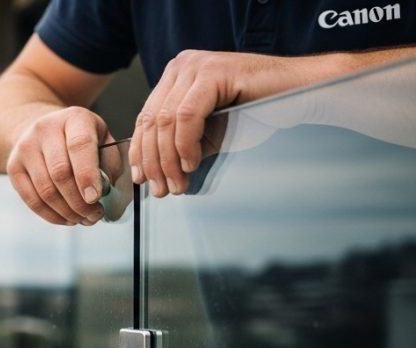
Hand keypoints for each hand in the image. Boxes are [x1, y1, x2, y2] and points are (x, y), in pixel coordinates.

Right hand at [6, 106, 115, 224]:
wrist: (43, 130)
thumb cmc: (80, 139)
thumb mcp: (102, 139)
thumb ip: (109, 163)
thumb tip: (105, 193)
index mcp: (74, 118)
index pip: (79, 146)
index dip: (87, 175)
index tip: (95, 199)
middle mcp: (45, 129)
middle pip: (60, 173)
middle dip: (79, 202)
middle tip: (94, 216)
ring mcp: (25, 147)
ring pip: (45, 190)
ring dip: (66, 212)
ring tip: (82, 219)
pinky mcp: (13, 167)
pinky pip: (31, 200)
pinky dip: (51, 215)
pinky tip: (66, 218)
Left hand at [130, 50, 307, 196]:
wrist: (299, 93)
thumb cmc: (257, 110)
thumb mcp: (208, 131)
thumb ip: (179, 143)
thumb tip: (153, 173)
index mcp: (175, 76)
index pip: (145, 117)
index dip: (140, 151)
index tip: (142, 178)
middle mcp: (181, 66)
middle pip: (152, 121)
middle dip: (153, 161)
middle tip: (162, 189)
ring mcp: (196, 66)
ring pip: (166, 121)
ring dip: (169, 159)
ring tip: (178, 183)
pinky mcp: (213, 72)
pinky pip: (187, 116)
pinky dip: (185, 144)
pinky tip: (192, 163)